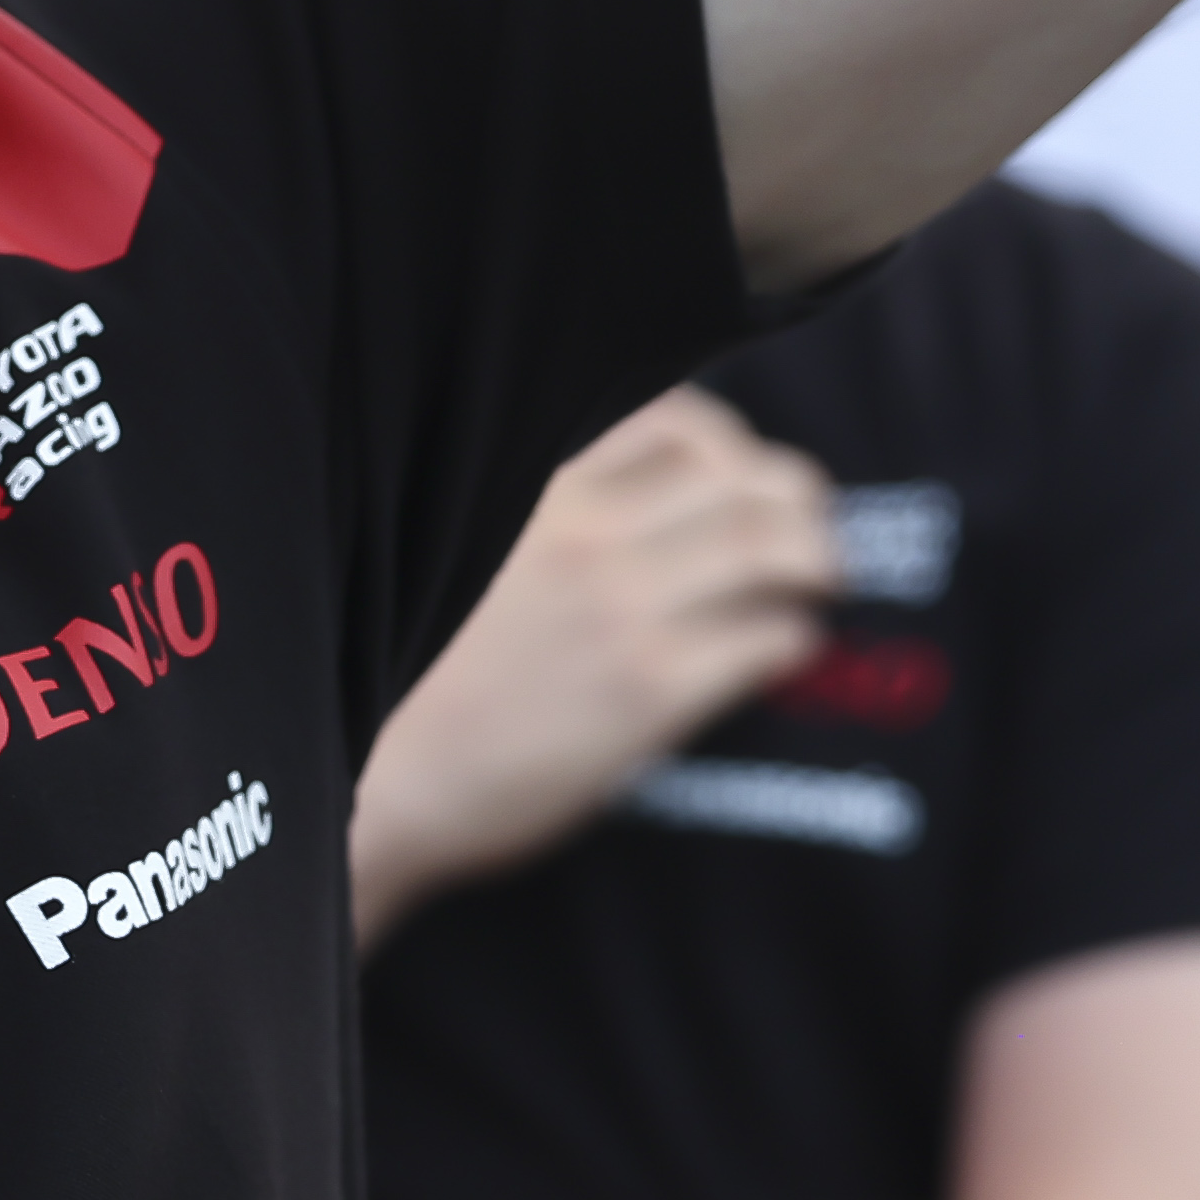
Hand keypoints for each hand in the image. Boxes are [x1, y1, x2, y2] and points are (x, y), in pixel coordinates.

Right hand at [355, 389, 839, 937]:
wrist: (377, 778)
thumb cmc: (399, 670)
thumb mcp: (451, 547)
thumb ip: (532, 514)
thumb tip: (627, 503)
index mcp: (534, 487)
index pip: (670, 421)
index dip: (726, 441)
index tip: (739, 469)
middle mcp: (585, 531)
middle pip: (736, 474)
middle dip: (791, 493)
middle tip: (805, 522)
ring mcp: (623, 607)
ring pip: (768, 544)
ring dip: (815, 554)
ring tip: (821, 576)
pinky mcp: (650, 689)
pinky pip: (764, 638)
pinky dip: (793, 633)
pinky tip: (787, 645)